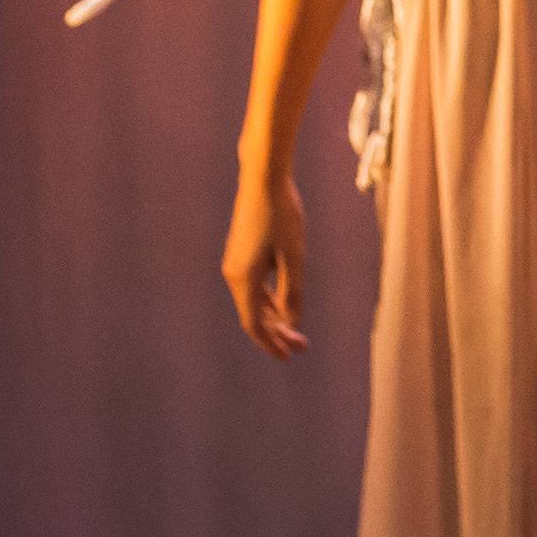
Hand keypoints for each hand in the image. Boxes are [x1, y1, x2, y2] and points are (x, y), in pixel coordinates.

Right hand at [223, 168, 306, 358]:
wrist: (262, 180)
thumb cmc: (282, 215)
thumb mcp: (294, 255)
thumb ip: (292, 290)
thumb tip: (291, 321)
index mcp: (243, 277)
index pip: (254, 323)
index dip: (271, 343)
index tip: (289, 357)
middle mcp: (234, 274)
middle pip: (254, 315)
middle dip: (277, 333)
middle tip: (301, 348)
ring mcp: (236, 264)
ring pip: (254, 301)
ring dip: (275, 318)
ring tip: (296, 332)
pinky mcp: (242, 254)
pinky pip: (255, 287)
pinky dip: (270, 300)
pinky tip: (286, 306)